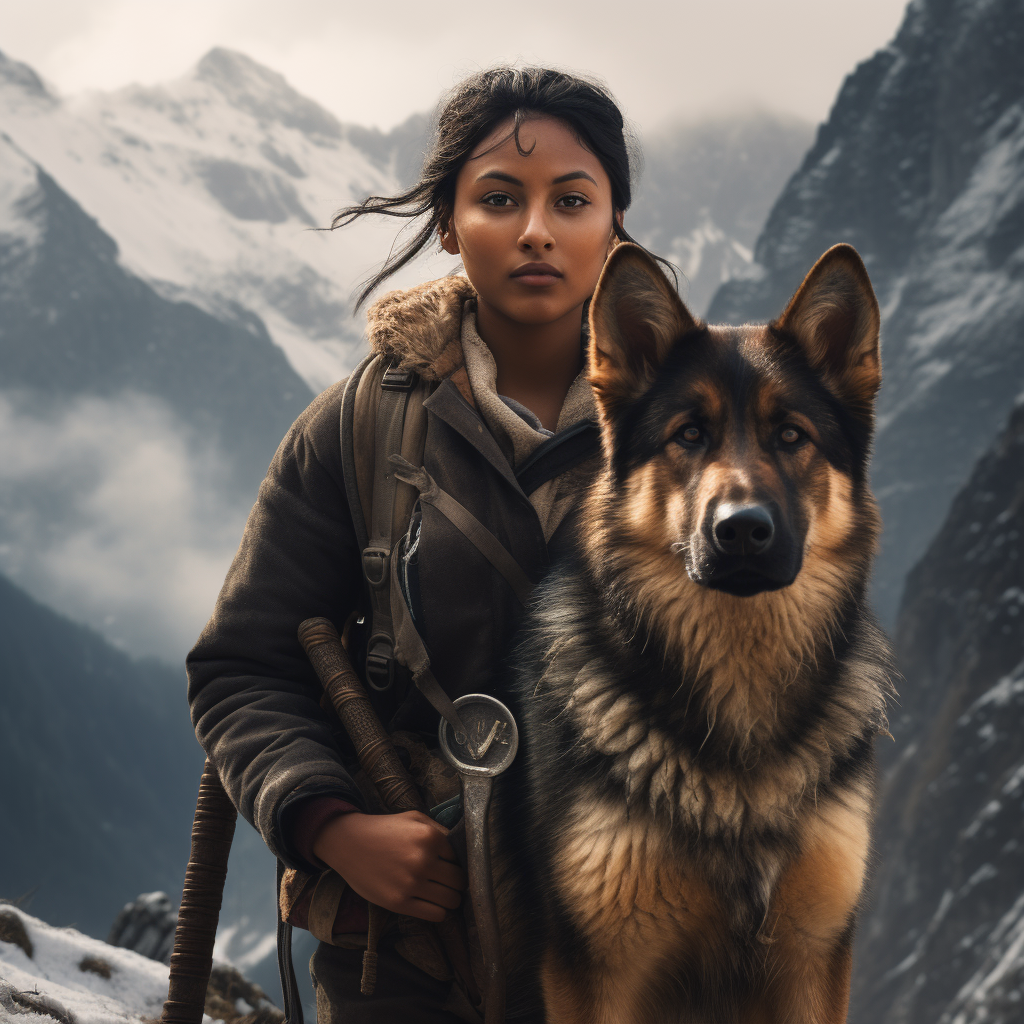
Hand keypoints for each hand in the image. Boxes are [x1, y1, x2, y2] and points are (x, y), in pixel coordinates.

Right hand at [312, 810, 466, 922]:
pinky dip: (439, 912)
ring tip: (442, 894)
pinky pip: (436, 915)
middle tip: (448, 882)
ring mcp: (412, 883)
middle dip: (457, 883)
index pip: (460, 858)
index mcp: (430, 837)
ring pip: (451, 901)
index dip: (455, 863)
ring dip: (450, 899)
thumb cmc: (384, 829)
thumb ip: (439, 830)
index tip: (448, 866)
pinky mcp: (399, 902)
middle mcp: (424, 860)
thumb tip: (461, 849)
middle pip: (459, 881)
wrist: (349, 843)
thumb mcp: (415, 818)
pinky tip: (431, 903)